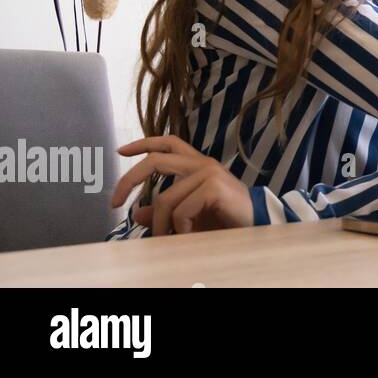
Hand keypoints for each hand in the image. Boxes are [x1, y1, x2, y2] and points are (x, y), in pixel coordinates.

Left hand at [110, 135, 253, 235]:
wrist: (258, 225)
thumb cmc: (226, 219)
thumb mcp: (189, 216)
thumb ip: (163, 212)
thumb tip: (136, 214)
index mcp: (198, 165)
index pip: (168, 143)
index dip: (143, 143)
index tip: (120, 151)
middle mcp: (203, 163)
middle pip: (156, 161)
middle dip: (129, 180)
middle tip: (114, 203)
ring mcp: (209, 173)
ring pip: (165, 198)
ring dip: (160, 224)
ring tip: (166, 239)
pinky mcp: (214, 187)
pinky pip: (181, 210)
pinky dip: (179, 227)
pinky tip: (189, 234)